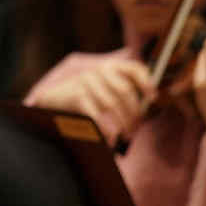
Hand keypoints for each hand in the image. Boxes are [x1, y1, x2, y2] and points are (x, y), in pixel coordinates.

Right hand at [27, 59, 154, 141]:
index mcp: (109, 65)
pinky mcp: (77, 94)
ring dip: (122, 125)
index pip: (134, 67)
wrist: (52, 100)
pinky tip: (109, 139)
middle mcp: (99, 69)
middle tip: (135, 130)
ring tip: (125, 137)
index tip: (153, 98)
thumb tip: (151, 102)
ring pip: (113, 105)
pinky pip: (98, 115)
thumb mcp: (103, 87)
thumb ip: (122, 89)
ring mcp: (87, 80)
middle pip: (126, 91)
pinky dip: (105, 130)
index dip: (147, 82)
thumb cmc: (84, 97)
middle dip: (134, 114)